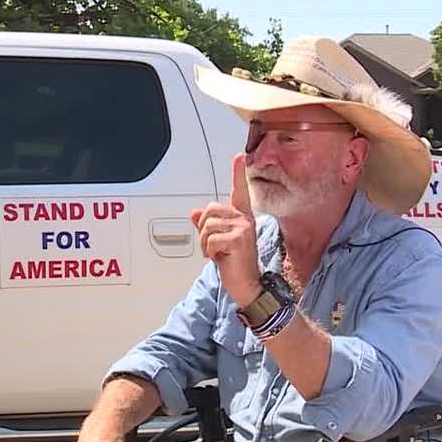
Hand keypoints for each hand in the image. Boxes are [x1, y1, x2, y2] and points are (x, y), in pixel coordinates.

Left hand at [190, 153, 261, 305]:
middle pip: (209, 211)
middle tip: (214, 247)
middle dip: (204, 231)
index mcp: (241, 217)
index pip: (239, 191)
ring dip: (206, 243)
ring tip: (217, 253)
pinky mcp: (239, 238)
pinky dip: (209, 251)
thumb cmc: (235, 264)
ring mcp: (243, 227)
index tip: (239, 156)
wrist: (247, 286)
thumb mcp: (217, 243)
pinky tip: (220, 258)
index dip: (238, 173)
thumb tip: (194, 213)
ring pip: (207, 225)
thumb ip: (207, 226)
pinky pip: (210, 238)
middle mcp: (244, 219)